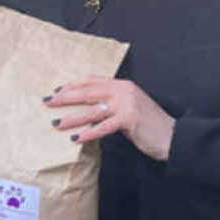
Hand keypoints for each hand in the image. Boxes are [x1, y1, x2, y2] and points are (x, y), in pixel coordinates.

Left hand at [44, 76, 175, 160]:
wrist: (172, 137)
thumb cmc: (148, 126)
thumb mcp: (128, 109)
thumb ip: (110, 105)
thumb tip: (86, 110)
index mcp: (122, 85)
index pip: (92, 80)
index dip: (73, 84)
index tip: (57, 91)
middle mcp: (123, 90)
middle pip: (88, 91)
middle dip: (65, 97)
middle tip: (48, 102)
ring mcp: (127, 103)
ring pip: (92, 110)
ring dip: (72, 117)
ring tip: (56, 123)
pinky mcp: (130, 118)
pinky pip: (103, 126)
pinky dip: (88, 133)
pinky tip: (76, 138)